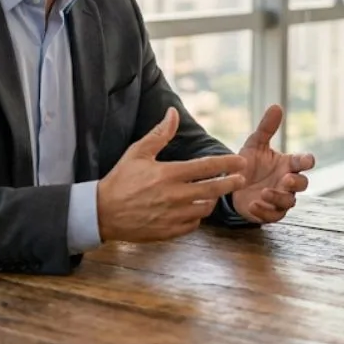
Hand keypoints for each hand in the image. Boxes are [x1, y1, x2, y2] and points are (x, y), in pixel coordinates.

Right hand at [97, 107, 246, 242]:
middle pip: (213, 190)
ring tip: (213, 193)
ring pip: (205, 209)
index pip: (206, 167)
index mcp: (169, 174)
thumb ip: (159, 133)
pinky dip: (197, 216)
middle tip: (241, 179)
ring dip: (212, 200)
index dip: (226, 163)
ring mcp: (172, 216)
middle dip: (231, 183)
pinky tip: (194, 209)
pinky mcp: (168, 231)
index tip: (240, 161)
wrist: (102, 212)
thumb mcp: (137, 152)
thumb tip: (173, 112)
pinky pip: (193, 225)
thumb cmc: (120, 180)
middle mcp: (174, 196)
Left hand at [232, 105, 315, 223]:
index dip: (307, 161)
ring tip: (264, 192)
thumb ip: (267, 128)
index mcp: (288, 164)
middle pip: (302, 184)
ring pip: (289, 202)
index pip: (304, 162)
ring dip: (278, 197)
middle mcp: (287, 182)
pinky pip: (274, 216)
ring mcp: (280, 199)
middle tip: (285, 179)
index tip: (306, 160)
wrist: (233, 184)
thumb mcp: (255, 144)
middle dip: (296, 182)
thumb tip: (276, 106)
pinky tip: (254, 204)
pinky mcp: (270, 212)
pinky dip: (265, 211)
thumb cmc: (250, 163)